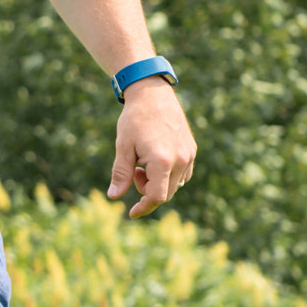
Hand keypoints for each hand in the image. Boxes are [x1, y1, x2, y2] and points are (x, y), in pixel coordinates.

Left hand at [109, 79, 196, 217]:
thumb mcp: (123, 147)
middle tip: (134, 170)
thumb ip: (120, 174)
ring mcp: (189, 155)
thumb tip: (114, 196)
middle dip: (147, 190)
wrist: (152, 93)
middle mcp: (181, 160)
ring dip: (158, 182)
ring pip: (175, 185)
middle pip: (166, 194)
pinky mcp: (192, 149)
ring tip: (143, 162)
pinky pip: (182, 174)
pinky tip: (155, 159)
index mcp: (163, 161)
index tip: (132, 212)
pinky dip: (168, 175)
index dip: (144, 207)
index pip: (157, 197)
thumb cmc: (134, 119)